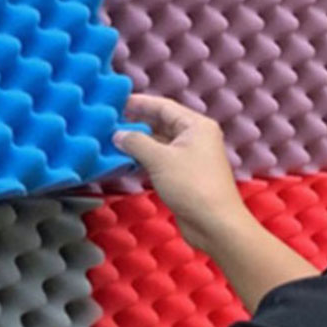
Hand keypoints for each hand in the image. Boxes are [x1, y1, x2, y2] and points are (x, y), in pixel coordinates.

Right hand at [113, 94, 249, 250]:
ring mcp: (191, 157)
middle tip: (112, 122)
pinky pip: (161, 159)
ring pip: (160, 143)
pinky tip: (126, 160)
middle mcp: (196, 137)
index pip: (164, 107)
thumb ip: (136, 142)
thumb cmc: (191, 185)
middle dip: (138, 123)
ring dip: (139, 142)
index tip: (118, 102)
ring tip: (114, 140)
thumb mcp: (160, 159)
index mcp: (196, 125)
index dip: (140, 103)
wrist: (214, 223)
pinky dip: (145, 158)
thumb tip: (117, 135)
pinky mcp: (185, 175)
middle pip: (162, 123)